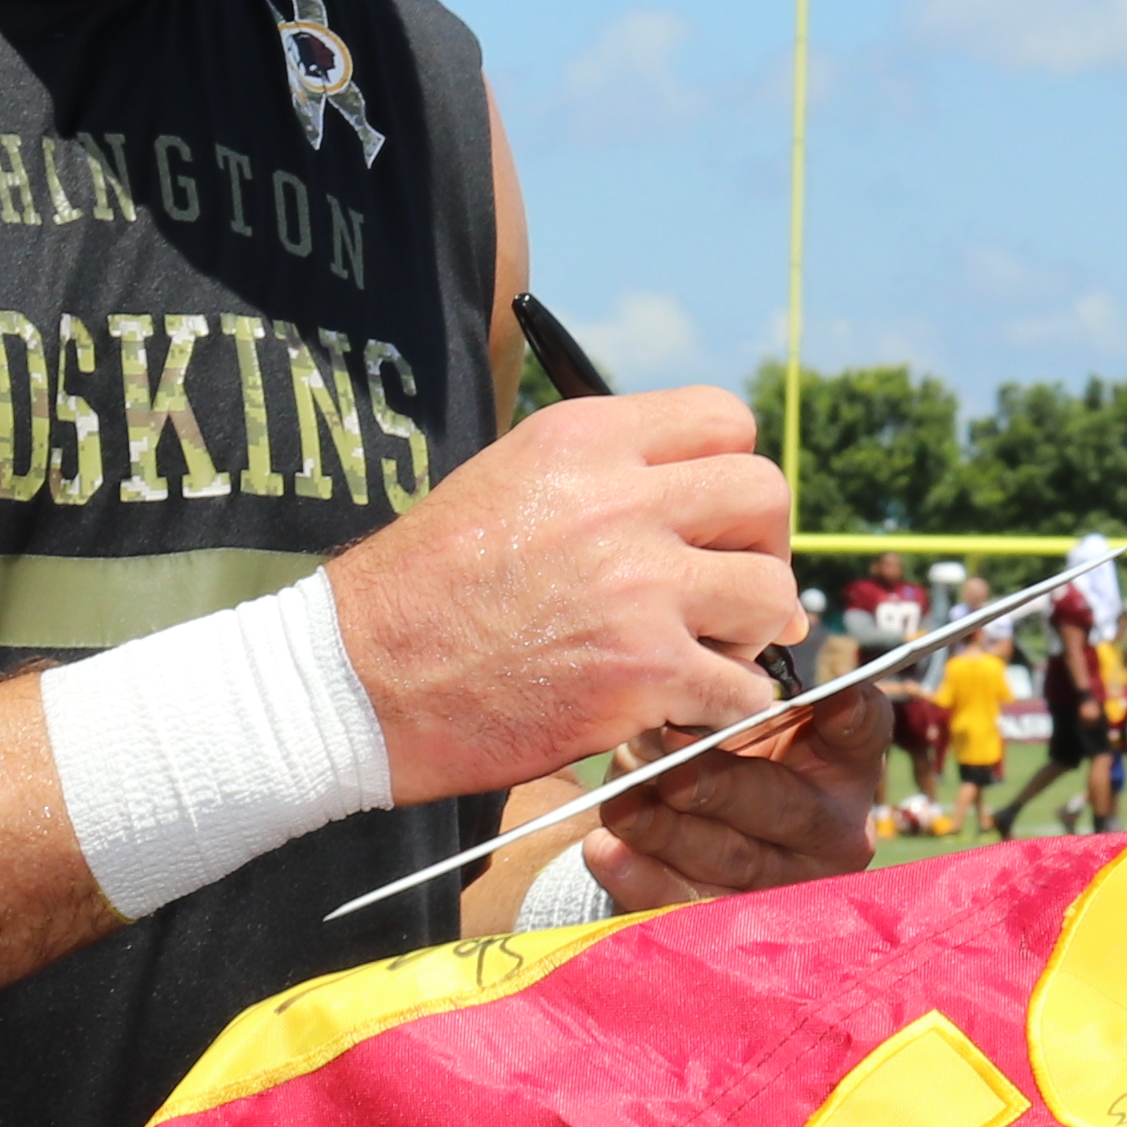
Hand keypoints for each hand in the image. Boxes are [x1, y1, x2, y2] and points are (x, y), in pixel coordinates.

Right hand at [331, 388, 798, 804]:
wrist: (356, 681)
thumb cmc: (421, 591)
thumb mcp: (505, 484)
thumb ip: (602, 482)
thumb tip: (696, 510)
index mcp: (583, 440)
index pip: (722, 417)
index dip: (730, 470)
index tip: (712, 517)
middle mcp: (621, 501)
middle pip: (764, 494)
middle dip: (760, 544)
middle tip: (727, 587)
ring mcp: (638, 588)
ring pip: (771, 591)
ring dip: (749, 630)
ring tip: (704, 653)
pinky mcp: (641, 672)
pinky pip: (743, 688)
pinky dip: (727, 707)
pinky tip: (684, 708)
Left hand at [588, 675, 896, 911]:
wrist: (686, 829)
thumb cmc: (722, 753)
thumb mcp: (732, 723)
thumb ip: (722, 711)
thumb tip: (673, 720)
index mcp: (843, 762)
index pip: (861, 732)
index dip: (851, 718)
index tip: (833, 703)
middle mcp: (832, 828)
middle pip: (784, 807)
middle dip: (722, 787)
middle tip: (670, 770)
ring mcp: (790, 883)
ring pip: (732, 859)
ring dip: (668, 831)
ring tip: (620, 806)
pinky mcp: (738, 925)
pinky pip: (690, 905)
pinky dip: (642, 878)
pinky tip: (605, 852)